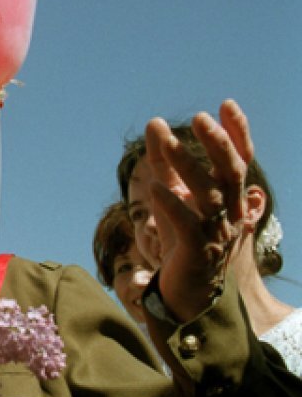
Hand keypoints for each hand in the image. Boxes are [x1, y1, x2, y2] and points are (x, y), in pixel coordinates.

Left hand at [144, 99, 252, 320]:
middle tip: (199, 118)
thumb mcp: (171, 194)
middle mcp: (230, 213)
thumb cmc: (182, 239)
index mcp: (229, 197)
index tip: (225, 104)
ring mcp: (216, 233)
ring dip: (187, 167)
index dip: (237, 132)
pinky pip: (187, 227)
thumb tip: (155, 122)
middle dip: (217, 144)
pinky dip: (171, 207)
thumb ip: (163, 161)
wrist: (186, 292)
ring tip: (165, 142)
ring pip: (208, 196)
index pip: (240, 160)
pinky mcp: (196, 253)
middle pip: (230, 173)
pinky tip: (154, 189)